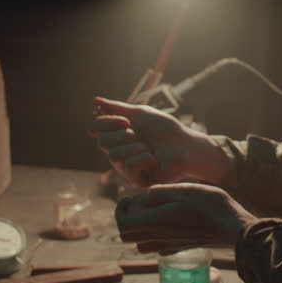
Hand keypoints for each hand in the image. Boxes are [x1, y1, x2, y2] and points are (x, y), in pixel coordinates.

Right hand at [88, 97, 230, 187]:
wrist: (186, 146)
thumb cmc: (166, 130)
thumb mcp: (141, 115)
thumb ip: (117, 109)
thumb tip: (94, 101)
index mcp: (117, 135)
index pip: (95, 128)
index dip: (105, 123)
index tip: (126, 121)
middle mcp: (118, 151)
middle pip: (102, 142)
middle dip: (123, 135)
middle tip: (140, 136)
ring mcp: (125, 168)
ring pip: (114, 155)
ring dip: (135, 148)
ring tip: (150, 149)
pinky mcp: (135, 181)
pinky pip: (128, 166)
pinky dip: (143, 159)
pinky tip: (154, 160)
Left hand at [115, 183, 256, 253]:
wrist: (232, 227)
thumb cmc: (210, 205)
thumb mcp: (183, 189)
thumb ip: (158, 192)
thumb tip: (144, 196)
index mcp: (156, 222)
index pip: (122, 224)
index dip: (119, 211)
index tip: (128, 198)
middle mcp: (159, 238)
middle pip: (127, 237)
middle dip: (126, 220)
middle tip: (136, 204)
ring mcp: (169, 246)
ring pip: (140, 244)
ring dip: (139, 229)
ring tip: (151, 213)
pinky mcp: (180, 248)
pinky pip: (157, 248)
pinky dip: (154, 236)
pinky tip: (168, 223)